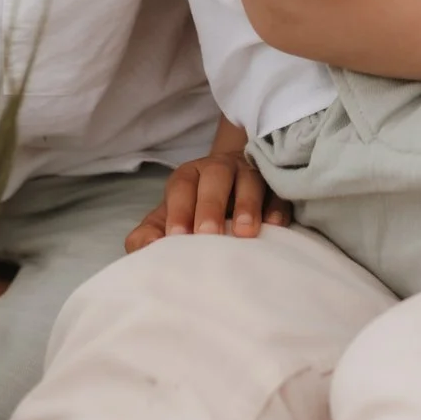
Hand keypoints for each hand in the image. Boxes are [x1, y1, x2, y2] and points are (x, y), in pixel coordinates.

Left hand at [124, 147, 292, 251]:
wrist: (230, 191)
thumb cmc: (193, 213)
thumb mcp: (167, 220)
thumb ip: (149, 234)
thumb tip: (143, 250)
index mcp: (188, 177)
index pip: (181, 187)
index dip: (179, 210)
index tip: (177, 237)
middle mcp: (218, 169)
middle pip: (215, 177)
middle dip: (211, 206)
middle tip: (208, 235)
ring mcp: (249, 173)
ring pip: (249, 179)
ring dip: (247, 204)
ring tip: (245, 232)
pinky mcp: (274, 183)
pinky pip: (277, 190)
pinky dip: (276, 207)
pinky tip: (274, 226)